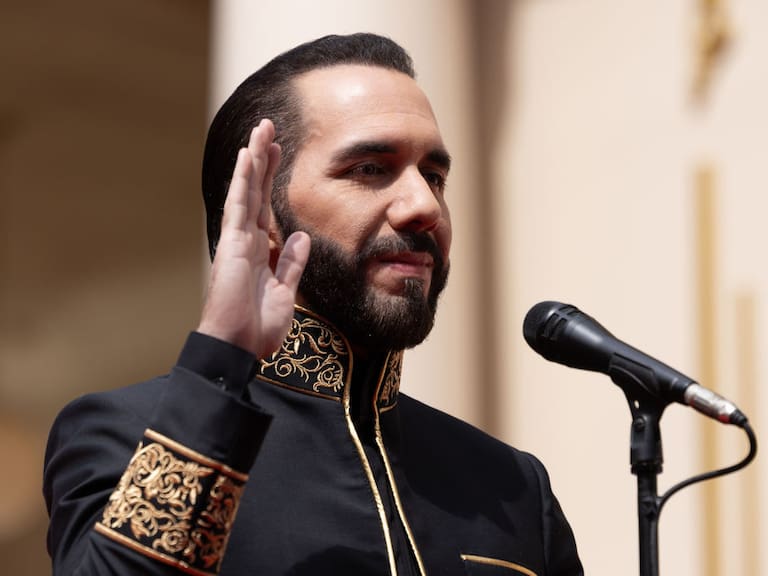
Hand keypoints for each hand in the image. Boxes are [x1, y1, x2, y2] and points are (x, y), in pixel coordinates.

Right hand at [197, 119, 309, 357]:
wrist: (238, 347)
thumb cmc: (257, 328)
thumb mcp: (285, 293)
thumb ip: (291, 264)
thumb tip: (300, 238)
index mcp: (259, 252)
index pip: (266, 207)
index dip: (272, 180)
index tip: (279, 154)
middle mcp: (246, 241)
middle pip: (256, 192)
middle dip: (263, 160)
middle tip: (269, 129)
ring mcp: (237, 240)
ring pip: (246, 190)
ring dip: (254, 159)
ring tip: (261, 130)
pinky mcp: (232, 244)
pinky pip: (239, 205)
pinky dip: (242, 180)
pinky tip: (247, 155)